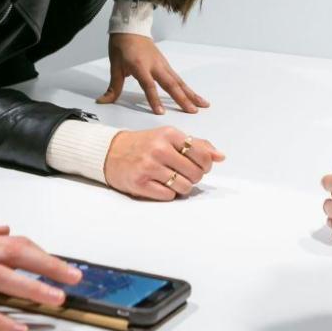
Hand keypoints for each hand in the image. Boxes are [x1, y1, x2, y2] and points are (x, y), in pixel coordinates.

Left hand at [100, 34, 207, 113]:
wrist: (131, 27)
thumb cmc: (121, 46)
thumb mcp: (115, 66)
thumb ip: (113, 87)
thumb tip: (102, 101)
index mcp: (140, 66)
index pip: (148, 85)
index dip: (154, 99)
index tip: (160, 113)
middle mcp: (155, 65)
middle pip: (170, 84)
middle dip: (182, 98)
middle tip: (192, 111)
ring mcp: (163, 64)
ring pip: (179, 81)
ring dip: (191, 94)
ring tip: (202, 105)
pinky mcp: (166, 64)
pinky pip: (178, 78)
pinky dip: (187, 88)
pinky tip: (195, 96)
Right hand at [104, 126, 224, 199]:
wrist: (110, 152)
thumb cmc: (144, 144)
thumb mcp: (169, 137)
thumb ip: (197, 145)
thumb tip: (220, 156)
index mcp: (169, 134)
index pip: (202, 155)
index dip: (206, 165)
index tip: (199, 165)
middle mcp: (159, 149)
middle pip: (195, 173)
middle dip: (193, 177)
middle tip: (183, 173)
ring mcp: (149, 166)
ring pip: (184, 187)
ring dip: (182, 187)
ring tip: (171, 179)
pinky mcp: (140, 183)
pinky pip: (169, 195)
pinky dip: (168, 193)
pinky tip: (159, 184)